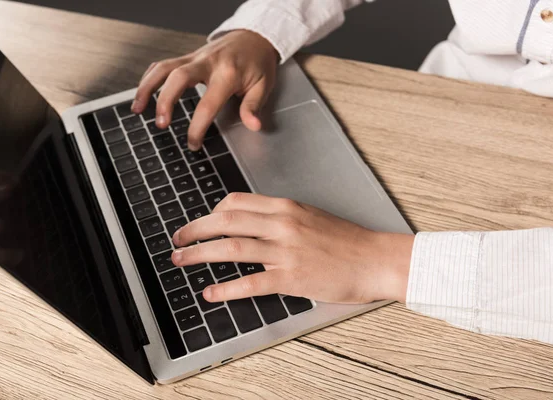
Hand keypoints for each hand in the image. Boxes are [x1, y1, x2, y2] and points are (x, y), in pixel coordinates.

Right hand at [133, 30, 278, 149]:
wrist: (254, 37)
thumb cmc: (258, 62)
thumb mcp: (263, 85)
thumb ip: (253, 106)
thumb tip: (253, 125)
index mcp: (227, 74)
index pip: (207, 104)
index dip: (197, 127)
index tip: (193, 143)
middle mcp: (207, 63)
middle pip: (177, 78)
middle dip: (165, 102)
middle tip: (161, 124)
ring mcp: (195, 58)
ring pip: (164, 68)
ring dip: (147, 88)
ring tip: (137, 109)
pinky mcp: (187, 57)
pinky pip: (163, 65)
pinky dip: (149, 78)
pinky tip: (142, 94)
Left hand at [171, 193, 414, 303]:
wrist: (375, 259)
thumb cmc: (347, 240)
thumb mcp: (311, 217)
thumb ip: (281, 218)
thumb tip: (253, 223)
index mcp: (286, 207)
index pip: (236, 202)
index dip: (211, 212)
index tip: (201, 222)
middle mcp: (282, 224)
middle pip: (226, 221)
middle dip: (194, 229)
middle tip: (177, 239)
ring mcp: (285, 251)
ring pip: (231, 247)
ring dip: (199, 254)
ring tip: (180, 260)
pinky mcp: (291, 278)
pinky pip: (250, 282)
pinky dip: (225, 289)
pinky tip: (211, 293)